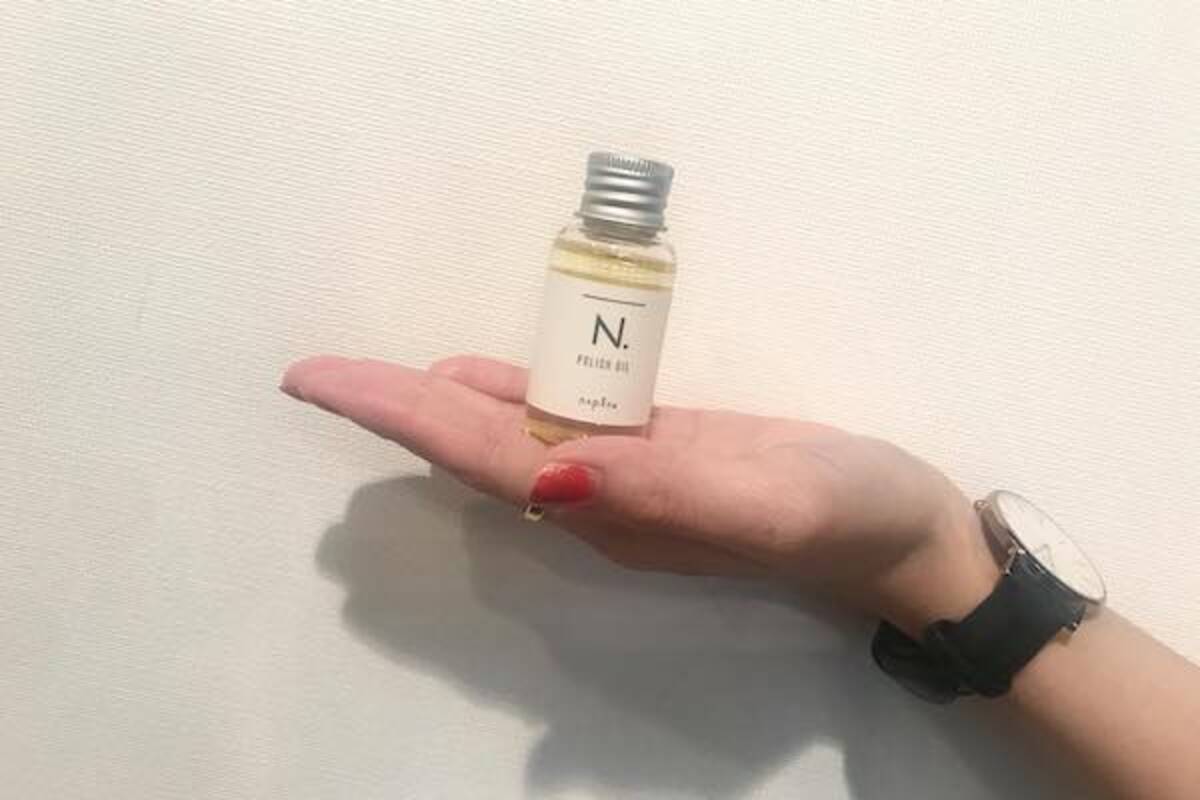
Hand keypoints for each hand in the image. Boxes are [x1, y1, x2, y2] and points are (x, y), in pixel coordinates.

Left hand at [281, 354, 998, 633]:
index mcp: (611, 509)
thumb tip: (547, 473)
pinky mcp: (659, 450)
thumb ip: (660, 489)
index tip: (318, 385)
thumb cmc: (848, 517)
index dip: (398, 419)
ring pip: (508, 434)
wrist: (905, 536)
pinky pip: (559, 420)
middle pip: (475, 448)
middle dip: (393, 410)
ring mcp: (627, 474)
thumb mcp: (766, 501)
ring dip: (433, 407)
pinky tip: (472, 379)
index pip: (481, 456)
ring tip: (366, 378)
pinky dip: (503, 397)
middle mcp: (600, 497)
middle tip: (317, 373)